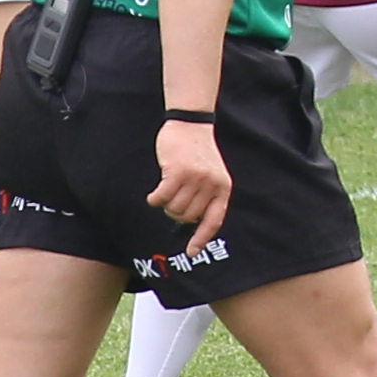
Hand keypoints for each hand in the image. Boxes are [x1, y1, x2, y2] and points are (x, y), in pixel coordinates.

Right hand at [150, 117, 234, 246]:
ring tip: (167, 190)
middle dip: (176, 212)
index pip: (214, 220)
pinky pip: (162, 197)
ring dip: (166, 204)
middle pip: (187, 216)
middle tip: (173, 199)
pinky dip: (155, 199)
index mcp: (223, 188)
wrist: (191, 123)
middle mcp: (211, 185)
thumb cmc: (197, 152)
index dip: (202, 238)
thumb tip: (192, 223)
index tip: (192, 253)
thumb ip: (206, 196)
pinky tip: (154, 195)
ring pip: (174, 209)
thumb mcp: (212, 174)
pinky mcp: (177, 172)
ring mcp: (195, 178)